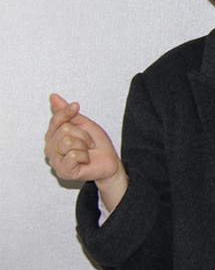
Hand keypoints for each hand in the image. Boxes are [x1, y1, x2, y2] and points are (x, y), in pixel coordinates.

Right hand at [44, 93, 127, 209]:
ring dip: (84, 145)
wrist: (109, 160)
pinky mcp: (63, 172)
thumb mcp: (83, 123)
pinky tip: (85, 160)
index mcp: (53, 137)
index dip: (68, 112)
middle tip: (88, 142)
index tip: (76, 107)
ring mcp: (55, 162)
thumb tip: (53, 97)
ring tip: (87, 151)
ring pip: (68, 142)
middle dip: (83, 134)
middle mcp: (50, 149)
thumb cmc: (96, 143)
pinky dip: (85, 156)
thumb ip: (66, 112)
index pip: (55, 119)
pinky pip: (73, 156)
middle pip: (64, 130)